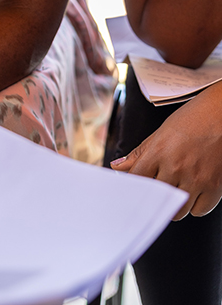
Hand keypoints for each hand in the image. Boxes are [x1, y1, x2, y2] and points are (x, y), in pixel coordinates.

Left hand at [111, 82, 221, 219]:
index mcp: (159, 151)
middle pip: (156, 198)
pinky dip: (195, 205)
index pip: (137, 179)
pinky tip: (194, 191)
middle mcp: (176, 167)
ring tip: (178, 188)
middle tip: (160, 186)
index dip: (136, 185)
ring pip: (177, 211)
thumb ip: (140, 152)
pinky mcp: (215, 187)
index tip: (137, 187)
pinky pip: (199, 210)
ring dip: (175, 204)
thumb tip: (118, 167)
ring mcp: (196, 179)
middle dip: (155, 196)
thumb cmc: (193, 119)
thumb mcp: (161, 132)